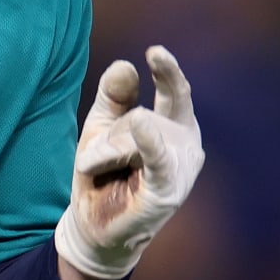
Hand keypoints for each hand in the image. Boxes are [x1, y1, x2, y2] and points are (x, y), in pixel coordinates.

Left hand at [54, 46, 202, 279]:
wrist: (93, 226)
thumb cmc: (103, 174)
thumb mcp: (103, 128)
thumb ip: (115, 96)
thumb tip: (125, 64)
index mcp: (176, 126)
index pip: (175, 92)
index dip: (167, 71)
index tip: (154, 53)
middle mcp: (187, 145)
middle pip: (139, 116)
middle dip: (107, 135)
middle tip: (95, 162)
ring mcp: (181, 169)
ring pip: (136, 134)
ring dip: (104, 152)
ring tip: (99, 172)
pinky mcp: (167, 190)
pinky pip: (157, 159)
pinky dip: (149, 143)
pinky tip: (144, 127)